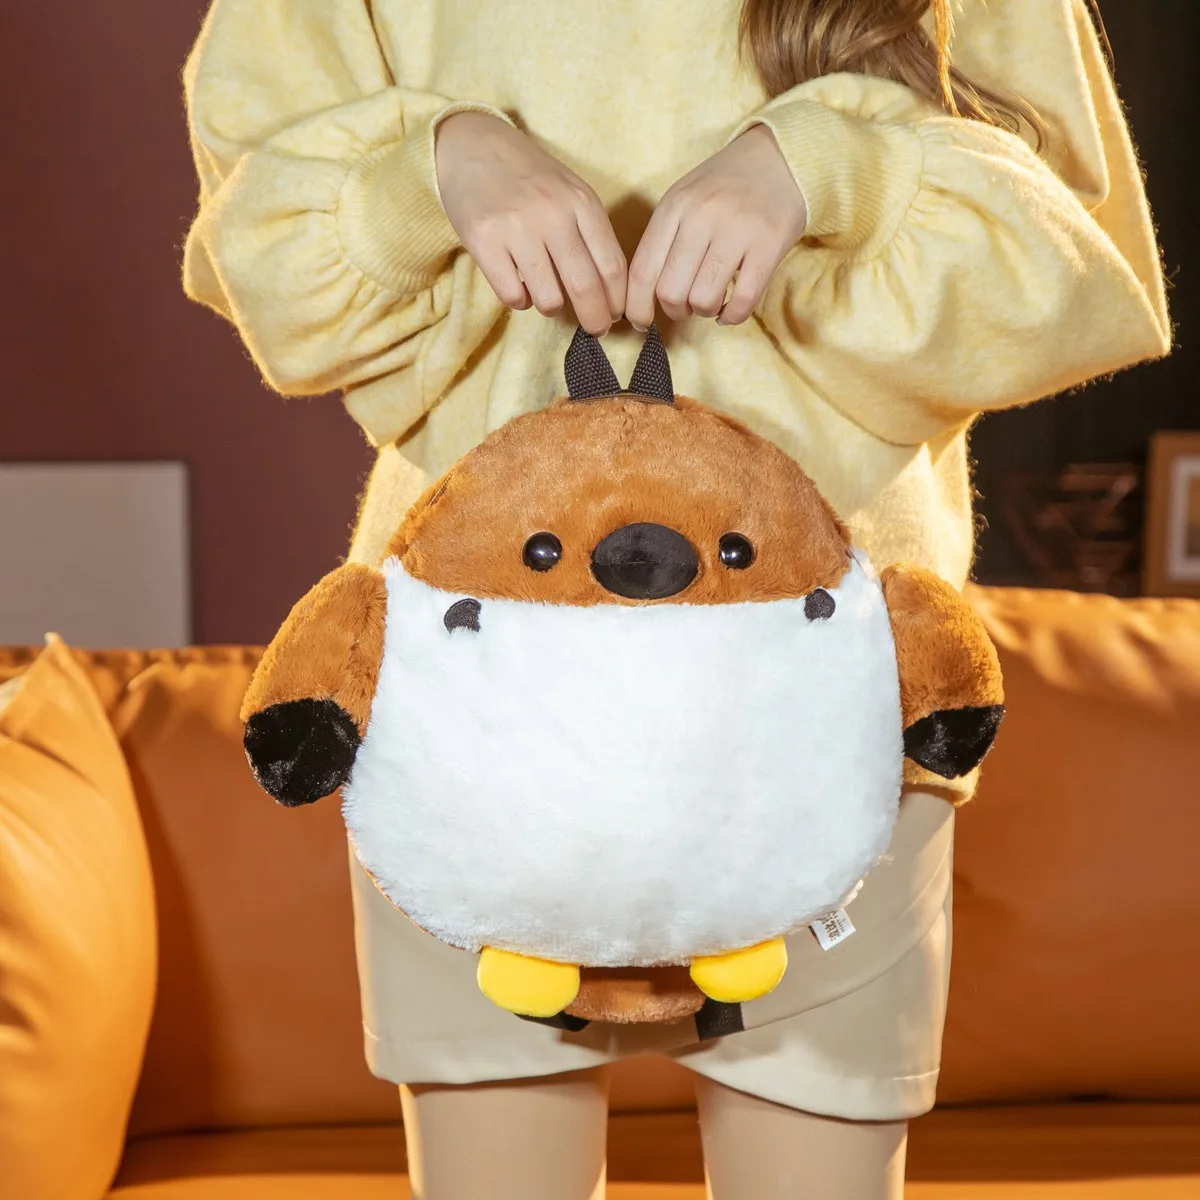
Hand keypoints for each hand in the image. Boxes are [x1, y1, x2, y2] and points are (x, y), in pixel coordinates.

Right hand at [435, 111, 625, 334]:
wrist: (473, 146)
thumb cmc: (529, 178)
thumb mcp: (570, 193)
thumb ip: (590, 235)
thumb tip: (610, 294)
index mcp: (581, 202)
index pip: (612, 267)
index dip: (617, 301)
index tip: (616, 316)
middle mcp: (552, 214)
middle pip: (585, 288)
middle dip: (595, 319)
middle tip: (596, 330)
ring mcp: (516, 228)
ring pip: (549, 298)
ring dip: (552, 308)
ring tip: (547, 296)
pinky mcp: (483, 241)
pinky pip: (512, 295)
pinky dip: (520, 301)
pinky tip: (519, 287)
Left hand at [625, 125, 806, 328]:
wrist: (781, 157)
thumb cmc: (725, 187)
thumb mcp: (684, 199)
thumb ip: (664, 240)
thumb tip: (645, 297)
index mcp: (674, 206)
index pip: (642, 271)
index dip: (637, 307)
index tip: (641, 321)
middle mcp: (701, 216)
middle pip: (670, 291)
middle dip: (675, 310)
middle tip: (687, 305)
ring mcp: (737, 230)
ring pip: (703, 299)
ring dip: (704, 311)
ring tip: (712, 300)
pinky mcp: (769, 244)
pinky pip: (743, 301)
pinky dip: (733, 316)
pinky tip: (732, 309)